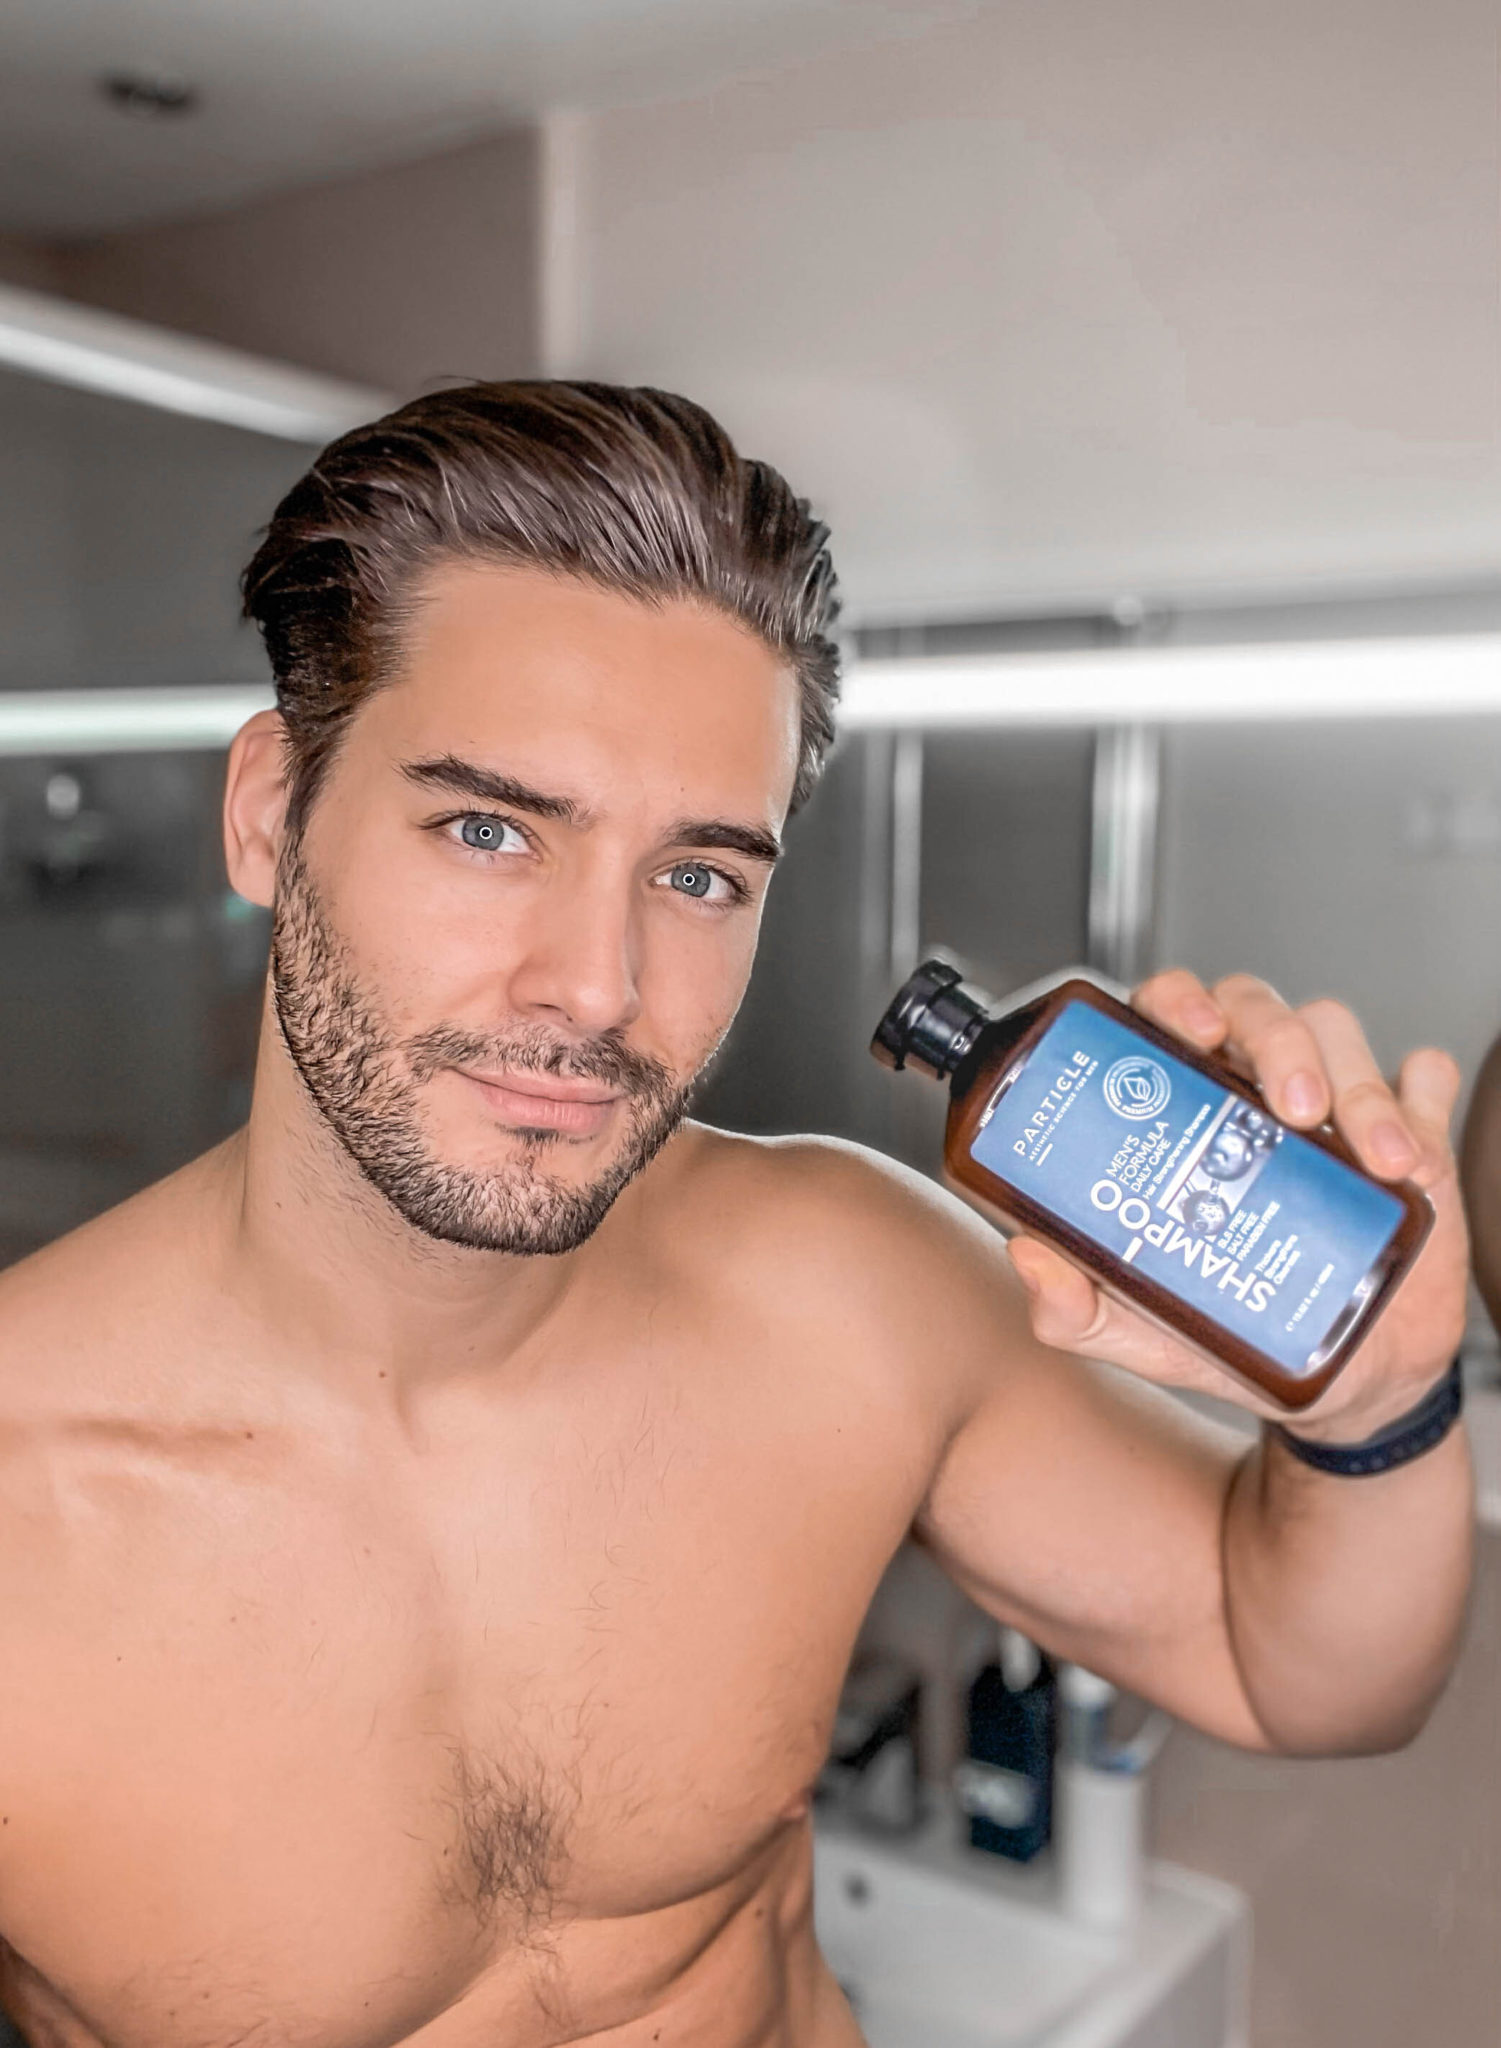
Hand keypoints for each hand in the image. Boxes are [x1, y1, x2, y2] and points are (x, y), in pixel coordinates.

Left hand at [1002, 970, 1467, 1437]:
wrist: (1340, 1382)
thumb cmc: (1234, 1329)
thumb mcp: (1146, 1330)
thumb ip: (1077, 1307)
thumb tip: (1028, 1259)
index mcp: (1186, 1108)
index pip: (1173, 1014)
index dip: (1181, 1000)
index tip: (1193, 1029)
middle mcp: (1254, 1089)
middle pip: (1260, 1008)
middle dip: (1280, 1041)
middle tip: (1289, 1106)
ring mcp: (1333, 1103)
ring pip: (1340, 1036)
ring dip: (1359, 1087)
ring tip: (1369, 1154)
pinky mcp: (1408, 1129)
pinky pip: (1420, 1081)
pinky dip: (1420, 1099)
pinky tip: (1411, 1149)